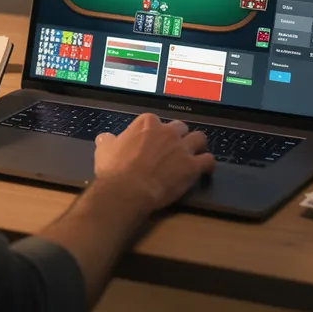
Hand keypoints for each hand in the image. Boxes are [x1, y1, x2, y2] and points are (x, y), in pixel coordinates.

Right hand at [92, 114, 214, 212]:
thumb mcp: (104, 150)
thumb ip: (107, 140)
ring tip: (193, 155)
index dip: (154, 133)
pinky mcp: (193, 166)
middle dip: (178, 136)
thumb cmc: (114, 169)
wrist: (128, 190)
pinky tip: (204, 170)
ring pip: (199, 138)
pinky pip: (208, 160)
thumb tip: (105, 138)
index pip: (155, 121)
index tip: (151, 142)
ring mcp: (182, 148)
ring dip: (197, 146)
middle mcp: (167, 131)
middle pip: (180, 127)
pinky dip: (207, 165)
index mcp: (147, 123)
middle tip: (172, 149)